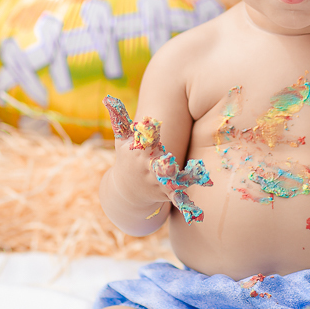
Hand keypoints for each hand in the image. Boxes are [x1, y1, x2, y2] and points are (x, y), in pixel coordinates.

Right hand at [103, 96, 211, 222]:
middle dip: (163, 161)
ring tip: (200, 174)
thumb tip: (109, 97)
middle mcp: (146, 166)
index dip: (148, 131)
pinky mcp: (166, 194)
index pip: (144, 139)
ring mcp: (156, 181)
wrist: (125, 192)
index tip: (152, 122)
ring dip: (182, 179)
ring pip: (171, 179)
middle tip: (169, 158)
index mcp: (138, 150)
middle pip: (157, 161)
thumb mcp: (122, 141)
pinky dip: (188, 206)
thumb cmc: (127, 159)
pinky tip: (199, 212)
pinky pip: (179, 199)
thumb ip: (120, 119)